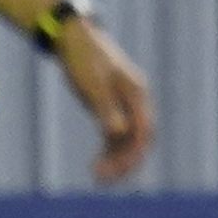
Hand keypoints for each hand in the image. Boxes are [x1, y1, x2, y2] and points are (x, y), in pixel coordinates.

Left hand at [58, 20, 156, 183]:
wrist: (73, 38)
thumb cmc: (83, 58)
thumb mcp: (93, 85)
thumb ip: (106, 109)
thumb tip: (118, 134)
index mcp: (137, 93)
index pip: (144, 130)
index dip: (134, 152)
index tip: (118, 169)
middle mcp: (135, 101)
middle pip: (139, 139)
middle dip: (125, 161)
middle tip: (105, 179)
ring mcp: (124, 105)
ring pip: (127, 139)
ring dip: (116, 159)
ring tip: (98, 177)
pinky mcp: (111, 107)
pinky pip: (115, 134)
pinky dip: (109, 150)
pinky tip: (97, 163)